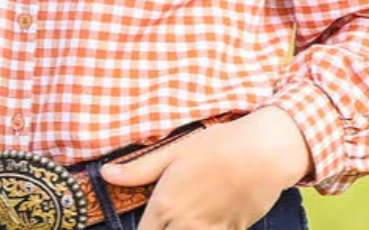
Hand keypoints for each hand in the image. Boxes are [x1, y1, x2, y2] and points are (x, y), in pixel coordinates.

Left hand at [100, 108, 311, 229]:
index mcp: (165, 204)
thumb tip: (106, 173)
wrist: (262, 153)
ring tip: (186, 217)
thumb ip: (139, 168)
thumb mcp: (175, 150)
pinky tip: (208, 217)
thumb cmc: (217, 146)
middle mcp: (184, 224)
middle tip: (166, 219)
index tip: (147, 224)